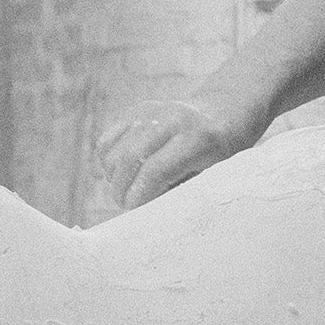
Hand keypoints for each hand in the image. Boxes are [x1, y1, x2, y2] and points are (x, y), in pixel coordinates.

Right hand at [96, 98, 258, 208]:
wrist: (217, 117)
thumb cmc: (214, 157)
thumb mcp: (208, 176)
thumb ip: (180, 192)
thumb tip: (149, 214)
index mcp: (196, 139)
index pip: (156, 170)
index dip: (140, 195)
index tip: (134, 210)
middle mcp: (171, 119)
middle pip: (130, 158)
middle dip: (122, 188)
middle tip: (124, 204)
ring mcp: (150, 111)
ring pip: (114, 150)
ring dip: (112, 177)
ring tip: (123, 191)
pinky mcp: (134, 110)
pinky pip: (107, 140)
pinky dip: (107, 161)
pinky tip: (119, 173)